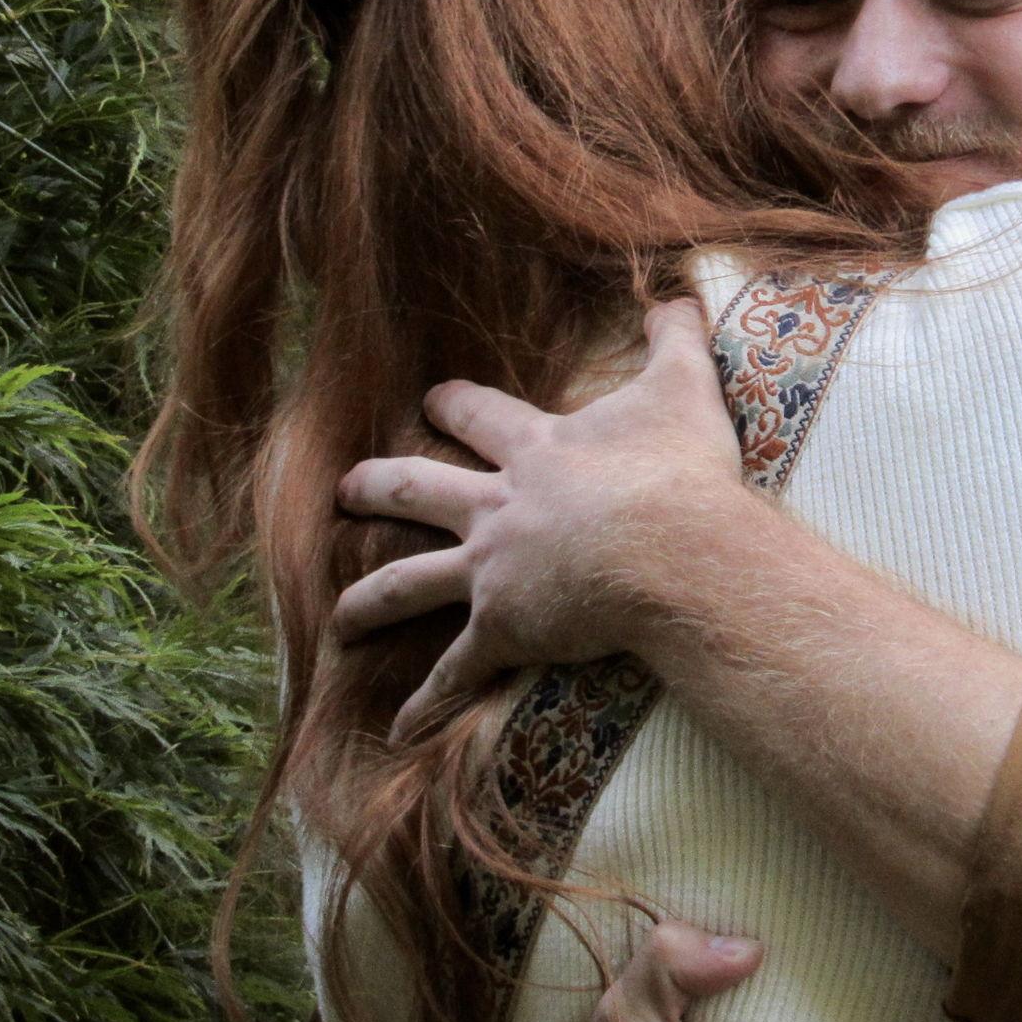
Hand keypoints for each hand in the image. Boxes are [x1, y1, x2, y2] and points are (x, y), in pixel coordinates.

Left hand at [334, 299, 742, 738]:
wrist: (676, 549)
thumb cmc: (680, 470)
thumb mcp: (683, 386)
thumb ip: (675, 337)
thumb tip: (678, 292)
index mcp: (535, 450)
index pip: (478, 416)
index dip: (452, 406)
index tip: (430, 400)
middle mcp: (499, 507)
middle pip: (418, 491)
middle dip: (377, 487)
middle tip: (343, 488)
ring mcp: (494, 570)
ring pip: (409, 582)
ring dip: (368, 600)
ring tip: (337, 616)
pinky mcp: (505, 627)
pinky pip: (457, 672)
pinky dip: (428, 704)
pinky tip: (398, 730)